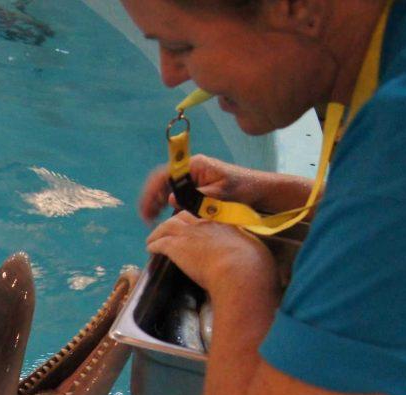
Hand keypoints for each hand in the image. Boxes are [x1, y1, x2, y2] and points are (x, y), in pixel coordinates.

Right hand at [138, 156, 267, 225]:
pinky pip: (175, 194)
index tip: (149, 207)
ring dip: (156, 202)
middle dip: (151, 198)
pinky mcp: (195, 188)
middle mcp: (190, 169)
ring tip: (150, 219)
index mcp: (194, 165)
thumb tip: (172, 199)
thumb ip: (197, 197)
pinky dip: (166, 205)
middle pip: (162, 181)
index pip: (166, 174)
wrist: (259, 190)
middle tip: (146, 218)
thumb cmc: (244, 188)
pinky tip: (162, 218)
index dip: (153, 190)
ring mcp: (192, 178)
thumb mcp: (221, 194)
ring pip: (166, 188)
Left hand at [146, 213, 276, 299]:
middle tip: (170, 231)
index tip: (194, 227)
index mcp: (224, 222)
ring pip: (167, 226)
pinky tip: (150, 249)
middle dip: (175, 223)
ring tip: (153, 240)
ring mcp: (189, 233)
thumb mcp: (255, 253)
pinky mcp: (176, 246)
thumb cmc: (253, 267)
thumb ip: (251, 254)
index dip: (196, 220)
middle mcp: (205, 223)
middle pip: (183, 217)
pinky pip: (160, 242)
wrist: (240, 270)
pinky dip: (153, 244)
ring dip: (159, 233)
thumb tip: (262, 268)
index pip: (205, 215)